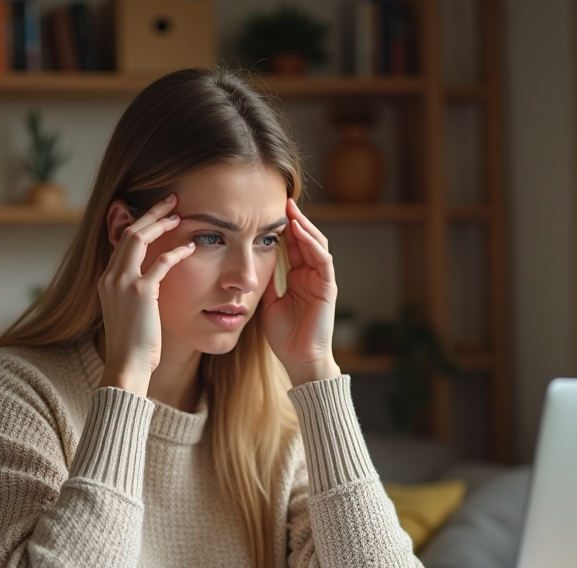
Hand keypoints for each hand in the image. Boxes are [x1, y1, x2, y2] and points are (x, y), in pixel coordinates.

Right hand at [97, 195, 195, 395]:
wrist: (127, 366)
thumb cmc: (134, 346)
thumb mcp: (129, 314)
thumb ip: (136, 294)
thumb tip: (151, 287)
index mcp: (107, 280)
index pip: (122, 242)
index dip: (141, 224)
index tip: (159, 215)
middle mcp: (110, 277)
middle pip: (128, 232)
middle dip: (150, 213)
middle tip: (171, 200)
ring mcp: (122, 283)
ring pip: (138, 239)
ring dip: (160, 223)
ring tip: (179, 214)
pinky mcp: (140, 293)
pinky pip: (159, 263)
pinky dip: (175, 252)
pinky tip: (190, 248)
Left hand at [261, 199, 341, 385]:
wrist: (299, 359)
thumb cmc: (285, 337)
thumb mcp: (267, 303)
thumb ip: (264, 283)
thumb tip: (248, 265)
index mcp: (299, 278)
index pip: (292, 245)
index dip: (282, 227)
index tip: (267, 209)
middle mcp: (312, 275)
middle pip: (305, 239)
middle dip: (294, 219)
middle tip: (281, 199)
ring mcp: (322, 280)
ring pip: (316, 243)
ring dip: (304, 225)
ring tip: (290, 208)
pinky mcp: (328, 287)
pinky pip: (322, 259)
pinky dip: (311, 243)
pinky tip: (299, 230)